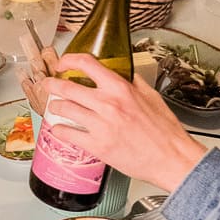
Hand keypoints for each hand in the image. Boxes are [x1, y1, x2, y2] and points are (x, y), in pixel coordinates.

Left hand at [18, 60, 204, 194]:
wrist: (171, 158)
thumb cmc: (165, 131)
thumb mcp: (151, 96)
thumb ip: (133, 82)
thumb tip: (123, 73)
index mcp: (120, 88)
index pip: (86, 64)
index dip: (68, 60)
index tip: (62, 64)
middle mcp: (107, 104)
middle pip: (66, 87)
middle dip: (52, 85)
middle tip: (47, 85)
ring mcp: (100, 125)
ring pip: (63, 109)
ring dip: (54, 107)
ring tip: (54, 107)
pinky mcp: (97, 146)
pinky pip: (67, 134)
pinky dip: (59, 130)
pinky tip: (59, 129)